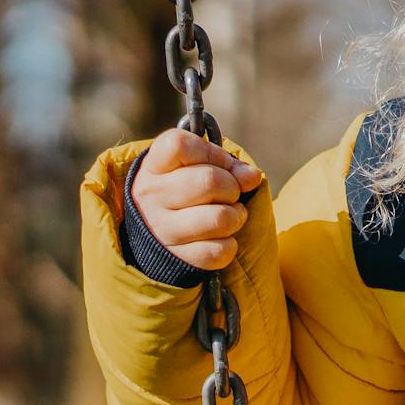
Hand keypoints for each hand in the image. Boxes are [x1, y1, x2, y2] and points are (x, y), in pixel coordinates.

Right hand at [134, 127, 262, 271]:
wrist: (155, 233)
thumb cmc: (183, 191)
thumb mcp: (195, 167)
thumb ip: (226, 164)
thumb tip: (252, 176)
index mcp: (153, 166)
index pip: (180, 145)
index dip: (211, 152)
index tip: (218, 163)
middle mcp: (151, 196)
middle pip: (209, 181)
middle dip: (231, 186)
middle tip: (229, 194)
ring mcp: (162, 229)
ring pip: (220, 219)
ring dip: (236, 216)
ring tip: (230, 214)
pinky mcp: (178, 258)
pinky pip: (220, 251)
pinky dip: (229, 245)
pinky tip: (221, 238)